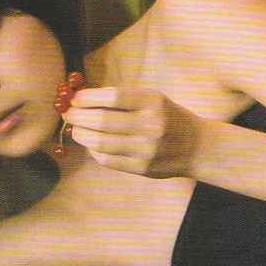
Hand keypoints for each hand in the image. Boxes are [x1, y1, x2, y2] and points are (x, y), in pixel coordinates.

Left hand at [61, 85, 200, 178]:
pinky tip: (92, 144)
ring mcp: (146, 150)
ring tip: (76, 129)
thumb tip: (81, 100)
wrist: (196, 147)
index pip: (112, 97)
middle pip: (102, 121)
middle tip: (68, 114)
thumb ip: (121, 100)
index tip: (75, 98)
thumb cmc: (168, 117)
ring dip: (81, 135)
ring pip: (100, 143)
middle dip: (78, 117)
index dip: (88, 97)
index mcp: (153, 102)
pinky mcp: (141, 168)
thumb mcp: (152, 100)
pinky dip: (93, 150)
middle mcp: (151, 126)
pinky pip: (106, 160)